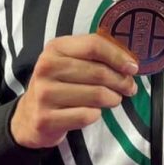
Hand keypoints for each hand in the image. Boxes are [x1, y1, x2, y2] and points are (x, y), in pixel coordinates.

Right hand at [10, 33, 138, 148]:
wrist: (30, 116)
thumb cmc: (60, 85)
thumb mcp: (71, 62)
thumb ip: (97, 57)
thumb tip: (130, 64)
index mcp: (55, 48)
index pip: (94, 45)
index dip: (119, 56)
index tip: (133, 67)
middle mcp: (46, 68)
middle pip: (99, 72)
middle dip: (121, 81)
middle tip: (130, 88)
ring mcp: (44, 94)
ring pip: (96, 95)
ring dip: (113, 99)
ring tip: (114, 99)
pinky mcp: (46, 119)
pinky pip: (87, 115)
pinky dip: (97, 114)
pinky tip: (93, 112)